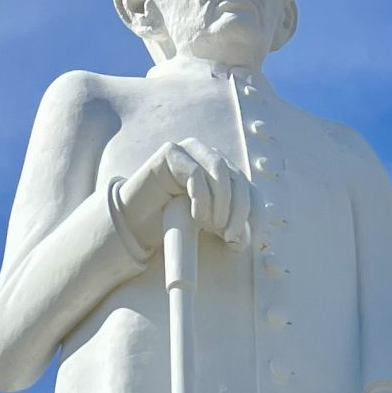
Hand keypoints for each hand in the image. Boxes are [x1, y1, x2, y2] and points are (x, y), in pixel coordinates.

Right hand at [118, 140, 250, 253]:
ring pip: (220, 170)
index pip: (251, 190)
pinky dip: (200, 196)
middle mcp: (211, 159)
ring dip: (222, 202)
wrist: (136, 221)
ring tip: (213, 226)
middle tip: (231, 238)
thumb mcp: (205, 227)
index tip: (252, 241)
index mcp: (225, 176)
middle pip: (239, 180)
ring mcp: (191, 152)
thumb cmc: (171, 224)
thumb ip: (225, 228)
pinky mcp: (171, 153)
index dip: (255, 214)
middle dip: (239, 211)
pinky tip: (196, 216)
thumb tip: (244, 240)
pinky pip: (194, 172)